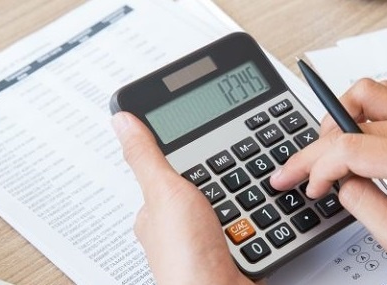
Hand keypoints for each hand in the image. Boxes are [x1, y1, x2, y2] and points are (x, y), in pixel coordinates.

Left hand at [112, 112, 254, 284]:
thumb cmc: (185, 260)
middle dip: (226, 178)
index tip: (210, 142)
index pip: (171, 171)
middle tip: (240, 168)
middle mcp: (179, 229)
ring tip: (255, 194)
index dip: (192, 156)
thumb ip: (146, 156)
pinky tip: (264, 217)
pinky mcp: (235, 254)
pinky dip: (262, 221)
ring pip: (233, 206)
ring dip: (248, 201)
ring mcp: (208, 243)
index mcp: (156, 212)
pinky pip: (254, 225)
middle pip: (207, 187)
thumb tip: (122, 121)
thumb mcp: (164, 192)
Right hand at [270, 79, 386, 283]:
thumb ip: (364, 208)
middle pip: (351, 120)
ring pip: (366, 93)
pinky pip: (383, 98)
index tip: (307, 186)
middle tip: (296, 171)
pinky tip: (351, 141)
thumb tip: (339, 181)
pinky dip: (358, 114)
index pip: (350, 147)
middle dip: (316, 149)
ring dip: (338, 119)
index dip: (318, 167)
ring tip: (327, 154)